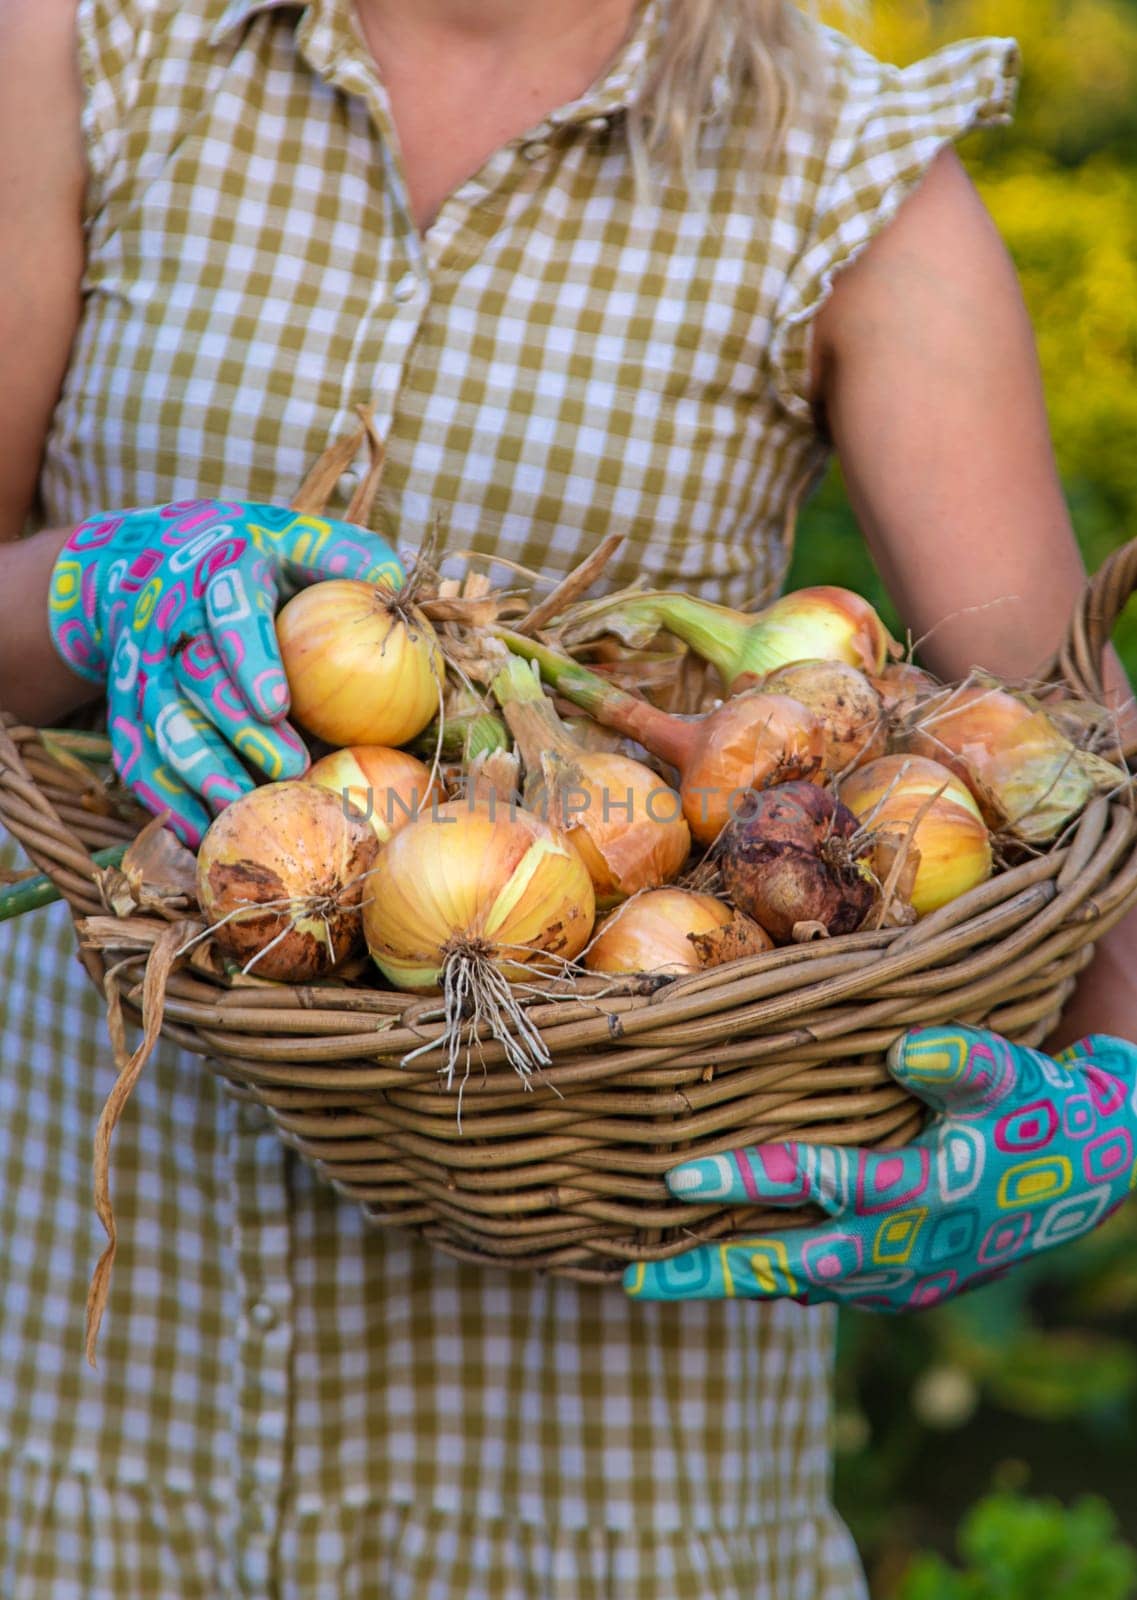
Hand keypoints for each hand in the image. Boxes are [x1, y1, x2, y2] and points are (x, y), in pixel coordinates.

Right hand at [48, 499, 401, 843]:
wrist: (144, 561)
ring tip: (241, 809)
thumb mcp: (291, 537)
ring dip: (198, 773)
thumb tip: (396, 580)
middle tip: (290, 770)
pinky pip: (136, 758)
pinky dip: (164, 798)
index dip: (248, 659)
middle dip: (237, 731)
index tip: (276, 705)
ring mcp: (140, 668)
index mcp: (215, 572)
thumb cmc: (245, 556)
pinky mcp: (125, 707)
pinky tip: (200, 832)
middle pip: (195, 682)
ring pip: (159, 726)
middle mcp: (168, 621)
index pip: (229, 613)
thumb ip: (341, 555)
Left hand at [624, 1027, 1136, 1307]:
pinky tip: (720, 1272)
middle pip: (790, 1267)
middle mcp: (904, 1251)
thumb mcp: (1008, 1075)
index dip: (748, 1179)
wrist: (1083, 1177)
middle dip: (711, 1274)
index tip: (678, 1175)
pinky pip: (823, 1292)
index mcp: (922, 1192)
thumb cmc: (1034, 1108)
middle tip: (634, 1280)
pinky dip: (769, 1284)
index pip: (819, 1183)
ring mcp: (902, 1282)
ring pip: (798, 1287)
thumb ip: (962, 1061)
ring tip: (652, 1279)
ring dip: (730, 1285)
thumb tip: (904, 1048)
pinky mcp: (903, 1292)